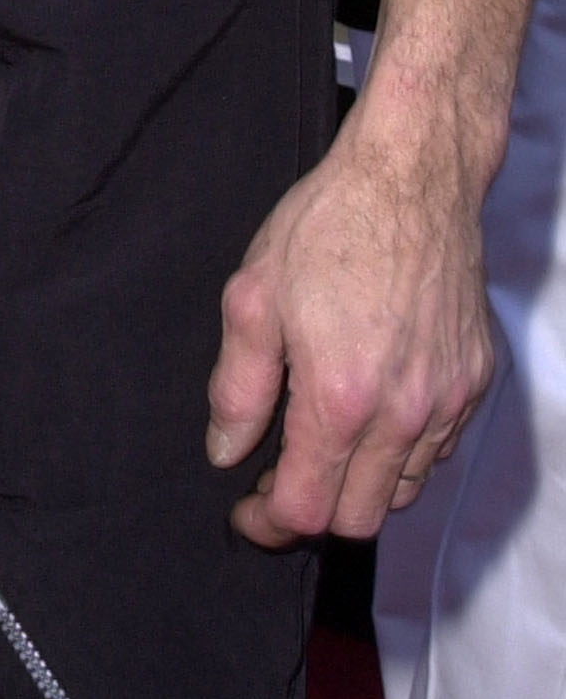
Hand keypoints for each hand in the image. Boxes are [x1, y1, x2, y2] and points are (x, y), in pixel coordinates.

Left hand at [206, 110, 493, 544]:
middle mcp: (403, 413)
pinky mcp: (472, 383)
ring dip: (357, 485)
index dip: (268, 522)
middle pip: (358, 518)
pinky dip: (400, 452)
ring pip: (402, 491)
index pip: (308, 509)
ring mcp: (446, 401)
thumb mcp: (255, 295)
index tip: (246, 510)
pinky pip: (436, 450)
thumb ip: (239, 386)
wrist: (411, 176)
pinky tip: (368, 411)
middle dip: (312, 511)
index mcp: (341, 396)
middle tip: (275, 476)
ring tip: (320, 442)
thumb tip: (226, 450)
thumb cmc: (329, 223)